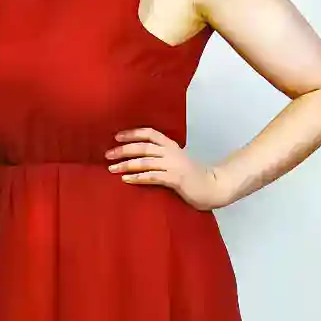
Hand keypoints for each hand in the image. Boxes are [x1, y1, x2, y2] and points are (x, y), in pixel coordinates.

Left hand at [104, 127, 228, 211]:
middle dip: (123, 149)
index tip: (117, 136)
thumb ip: (161, 157)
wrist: (213, 187)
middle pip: (143, 146)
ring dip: (126, 164)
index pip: (150, 133)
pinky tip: (126, 179)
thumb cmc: (192, 176)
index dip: (132, 133)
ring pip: (145, 161)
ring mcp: (174, 166)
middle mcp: (171, 153)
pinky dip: (138, 177)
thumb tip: (138, 157)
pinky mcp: (175, 179)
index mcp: (171, 146)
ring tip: (112, 168)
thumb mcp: (177, 161)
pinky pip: (152, 177)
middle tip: (108, 154)